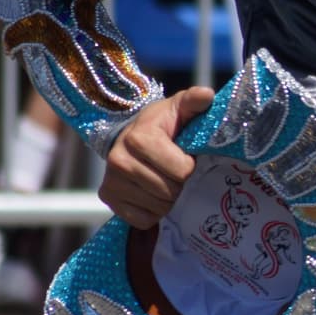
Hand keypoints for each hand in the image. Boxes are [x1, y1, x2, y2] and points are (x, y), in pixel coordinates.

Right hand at [100, 86, 214, 228]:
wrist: (131, 136)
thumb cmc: (162, 124)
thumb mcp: (179, 109)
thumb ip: (194, 102)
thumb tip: (207, 95)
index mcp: (138, 138)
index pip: (181, 172)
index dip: (189, 167)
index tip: (184, 157)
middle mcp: (119, 160)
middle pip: (170, 192)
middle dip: (179, 184)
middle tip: (174, 171)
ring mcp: (111, 182)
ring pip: (158, 207)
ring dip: (168, 198)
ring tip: (162, 179)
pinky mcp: (109, 199)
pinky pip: (144, 219)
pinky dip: (153, 211)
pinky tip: (150, 192)